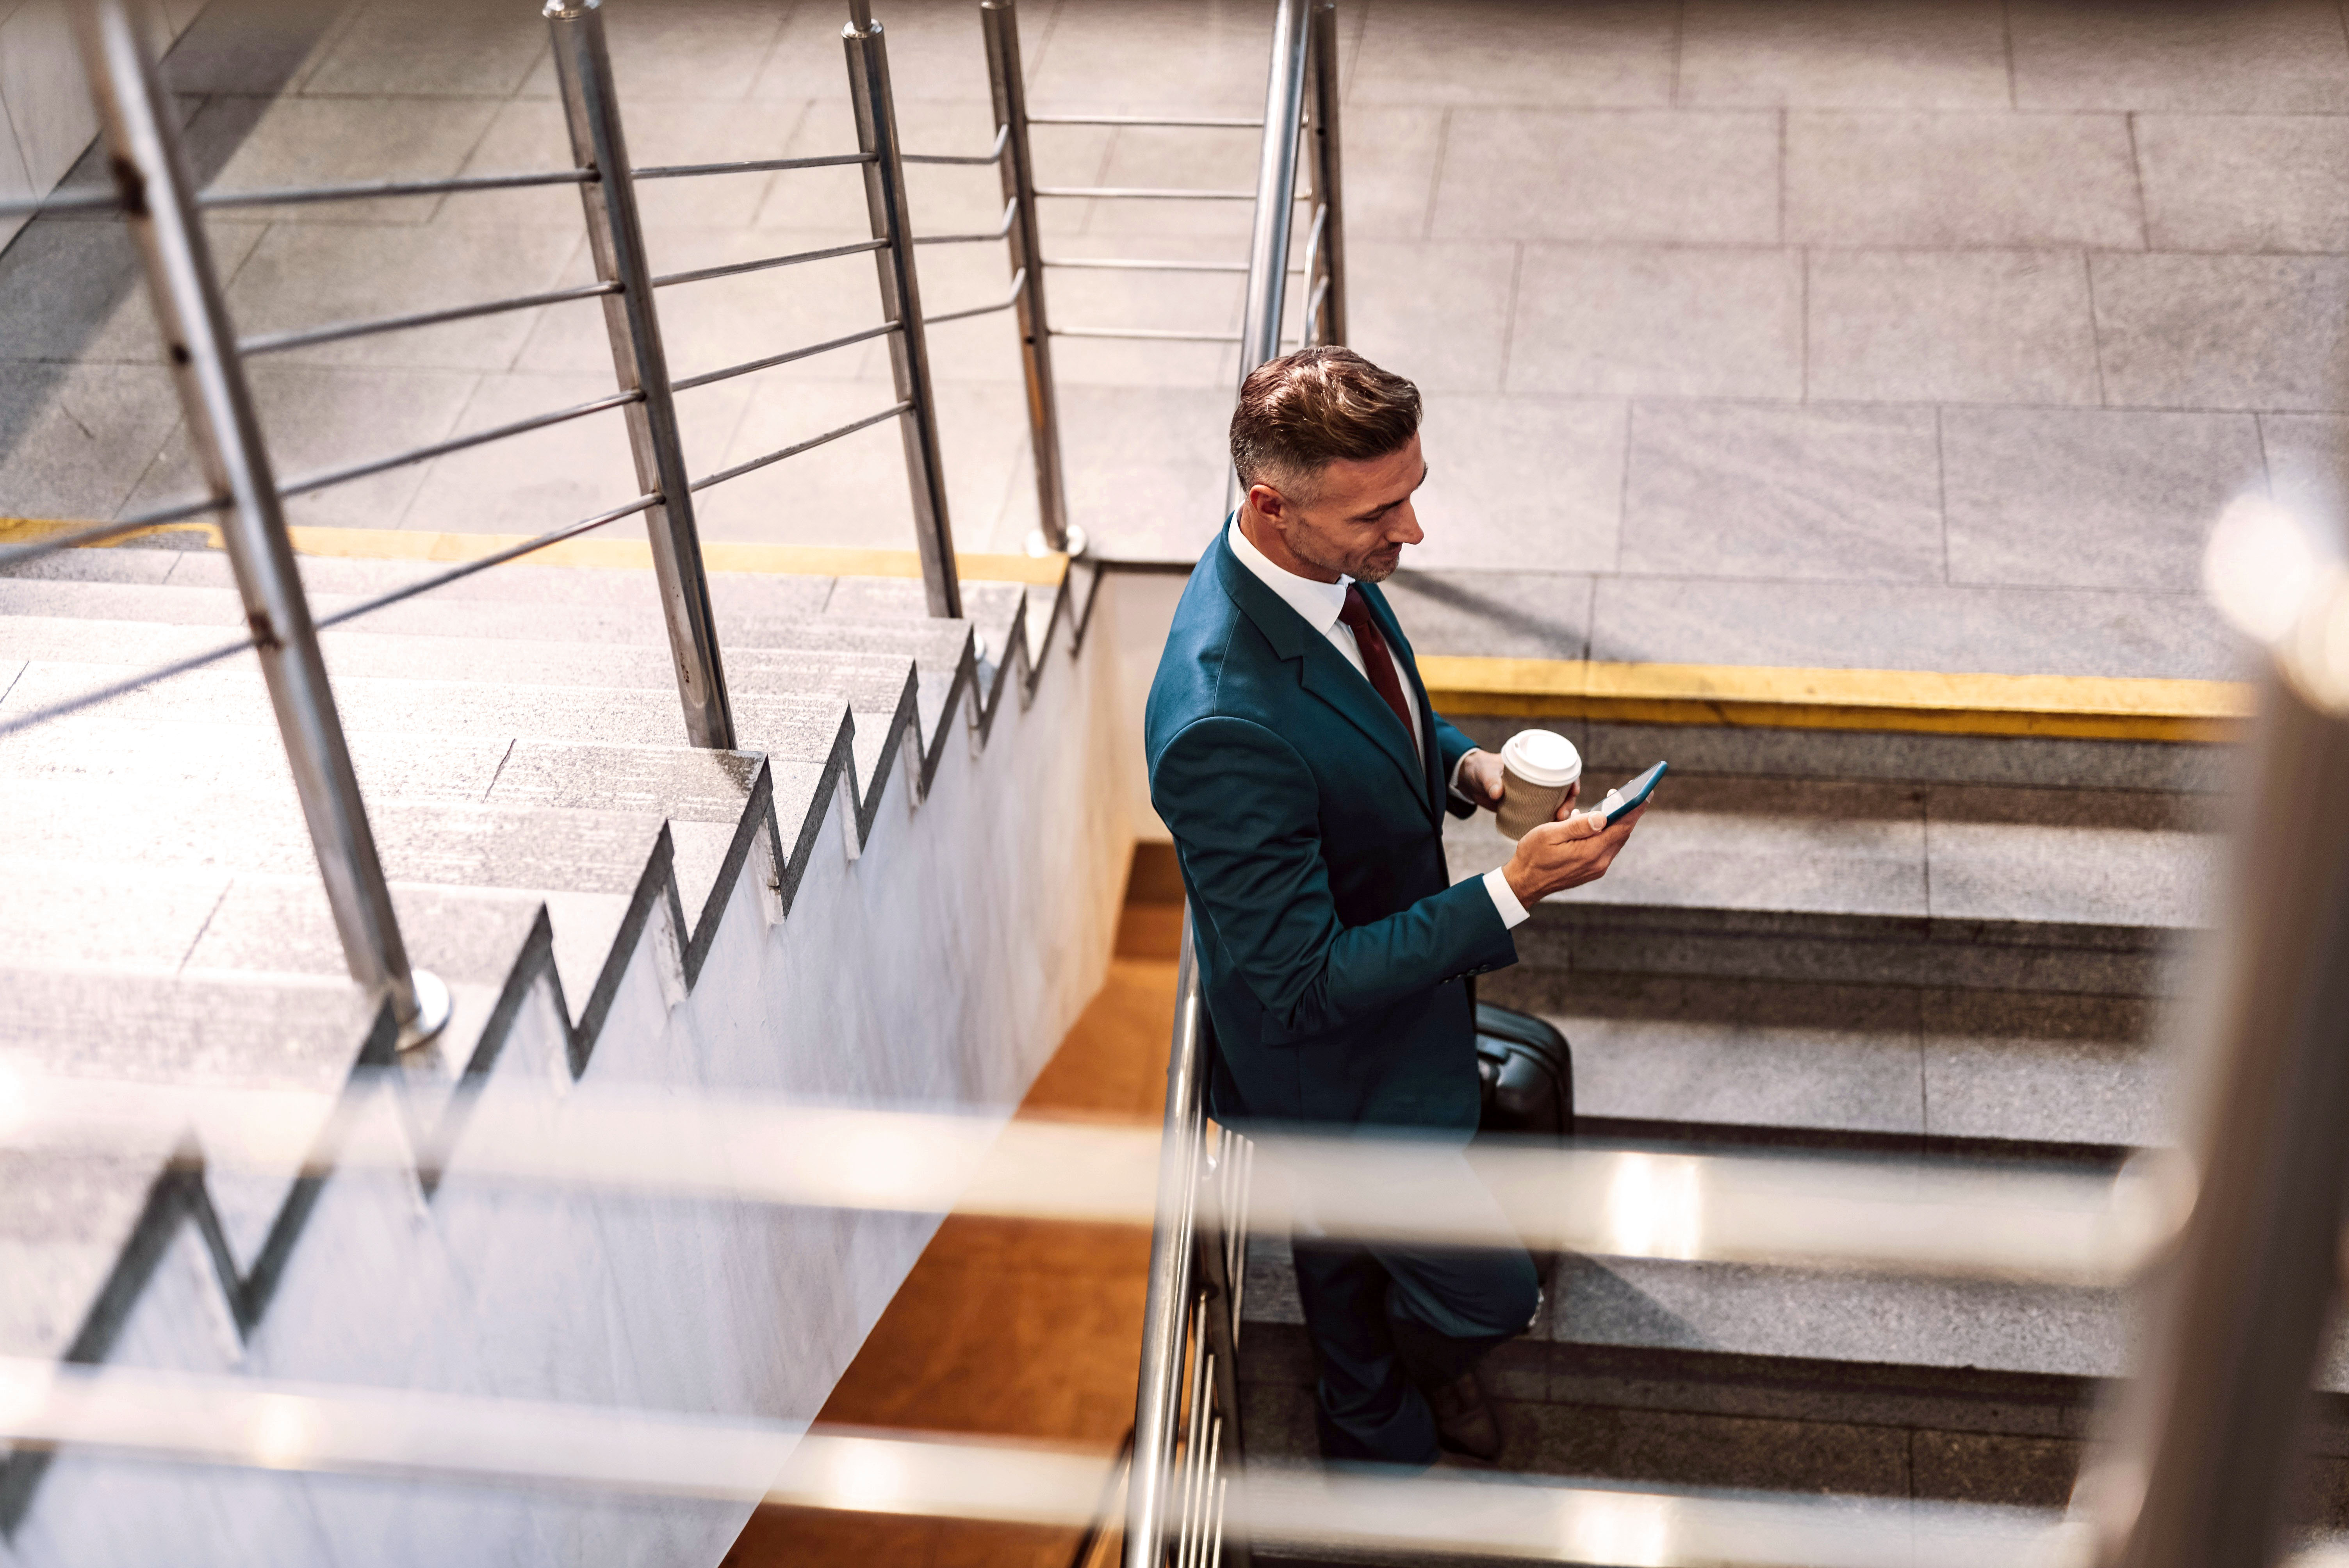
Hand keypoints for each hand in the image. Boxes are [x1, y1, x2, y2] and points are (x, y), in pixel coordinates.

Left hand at [1456, 750, 1580, 814]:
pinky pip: (1541, 811)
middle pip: (1562, 790)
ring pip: (1554, 802)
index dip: (1572, 779)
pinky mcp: (1525, 805)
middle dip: (1568, 802)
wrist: (1469, 780)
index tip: (1574, 790)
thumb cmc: (1480, 769)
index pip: (1561, 769)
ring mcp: (1532, 793)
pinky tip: (1552, 830)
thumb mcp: (1485, 773)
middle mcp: (1537, 778)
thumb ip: (1491, 781)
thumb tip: (1497, 793)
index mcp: (1534, 763)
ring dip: (1560, 813)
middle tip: (1562, 815)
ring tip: (1558, 824)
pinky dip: (1548, 819)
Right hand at [1502, 803, 1643, 906]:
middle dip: (1628, 812)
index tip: (1645, 792)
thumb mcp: (1550, 834)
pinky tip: (1597, 823)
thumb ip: (1578, 826)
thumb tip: (1603, 816)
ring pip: (1615, 840)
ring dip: (1618, 822)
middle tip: (1628, 792)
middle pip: (1622, 833)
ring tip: (1614, 804)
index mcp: (1591, 852)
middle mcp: (1599, 863)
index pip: (1622, 826)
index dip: (1636, 808)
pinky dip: (1607, 833)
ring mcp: (1597, 868)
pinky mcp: (1592, 870)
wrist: (1524, 882)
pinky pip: (1607, 848)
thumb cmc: (1533, 855)